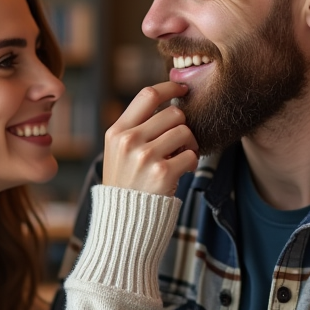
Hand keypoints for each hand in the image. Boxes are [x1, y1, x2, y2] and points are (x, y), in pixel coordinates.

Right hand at [102, 82, 197, 196]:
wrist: (124, 222)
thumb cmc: (127, 184)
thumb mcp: (118, 152)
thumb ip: (136, 128)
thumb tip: (171, 103)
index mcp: (117, 132)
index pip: (148, 95)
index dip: (170, 87)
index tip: (183, 90)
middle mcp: (128, 141)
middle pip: (173, 113)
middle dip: (183, 126)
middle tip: (180, 143)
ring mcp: (144, 157)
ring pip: (185, 132)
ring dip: (189, 145)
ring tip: (179, 158)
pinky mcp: (162, 173)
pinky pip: (191, 156)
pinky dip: (192, 163)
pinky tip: (181, 172)